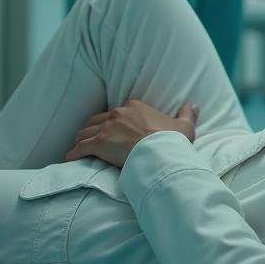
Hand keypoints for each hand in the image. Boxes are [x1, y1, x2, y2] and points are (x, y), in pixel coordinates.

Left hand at [65, 100, 197, 169]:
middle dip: (93, 130)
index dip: (113, 122)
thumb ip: (187, 114)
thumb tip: (193, 105)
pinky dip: (74, 153)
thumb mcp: (184, 126)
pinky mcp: (99, 144)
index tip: (113, 130)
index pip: (117, 112)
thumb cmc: (172, 141)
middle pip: (97, 120)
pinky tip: (71, 158)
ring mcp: (107, 128)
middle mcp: (118, 114)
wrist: (161, 154)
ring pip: (85, 132)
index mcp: (135, 107)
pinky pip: (80, 148)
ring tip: (80, 148)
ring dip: (82, 140)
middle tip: (93, 139)